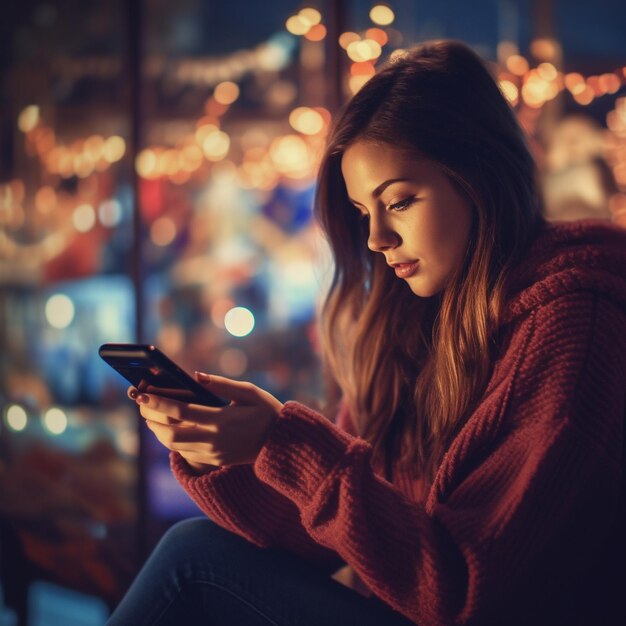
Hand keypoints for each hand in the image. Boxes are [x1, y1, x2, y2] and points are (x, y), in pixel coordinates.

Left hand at [128, 373, 283, 469]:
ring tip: (150, 415)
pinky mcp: (215, 460)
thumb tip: (196, 376)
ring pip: (174, 446)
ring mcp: (213, 453)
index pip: (181, 412)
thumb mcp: (250, 392)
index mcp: (222, 421)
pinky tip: (168, 427)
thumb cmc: (267, 411)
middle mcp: (214, 440)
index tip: (142, 393)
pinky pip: (185, 452)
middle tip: (140, 403)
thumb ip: (221, 384)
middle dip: (151, 418)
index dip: (158, 403)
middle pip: (171, 433)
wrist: (282, 443)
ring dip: (158, 430)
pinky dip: (171, 439)